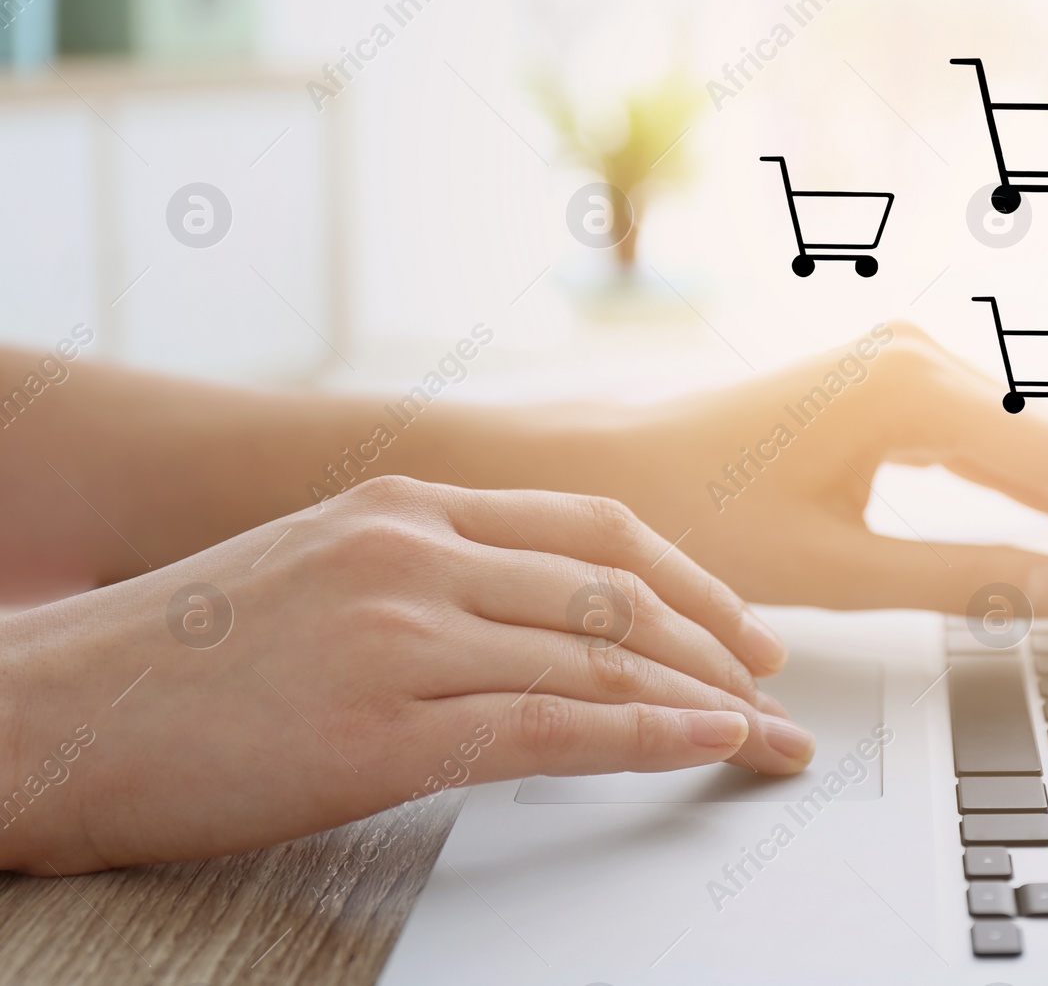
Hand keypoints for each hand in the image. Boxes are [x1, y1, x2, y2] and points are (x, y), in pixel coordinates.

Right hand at [0, 476, 812, 874]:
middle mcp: (415, 550)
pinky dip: (646, 734)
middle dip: (716, 638)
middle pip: (615, 587)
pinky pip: (553, 724)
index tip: (739, 624)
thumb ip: (426, 573)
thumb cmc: (181, 654)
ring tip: (761, 731)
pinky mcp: (381, 724)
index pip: (590, 529)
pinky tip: (705, 745)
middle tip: (773, 681)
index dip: (687, 575)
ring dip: (701, 696)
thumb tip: (529, 616)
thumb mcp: (319, 570)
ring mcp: (401, 631)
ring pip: (598, 654)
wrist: (51, 710)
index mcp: (405, 504)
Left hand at [579, 323, 1047, 626]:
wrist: (613, 468)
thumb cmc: (699, 515)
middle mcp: (915, 355)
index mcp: (905, 391)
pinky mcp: (889, 380)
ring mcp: (903, 360)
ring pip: (1028, 439)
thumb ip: (965, 580)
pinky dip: (1033, 485)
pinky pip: (986, 434)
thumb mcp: (835, 568)